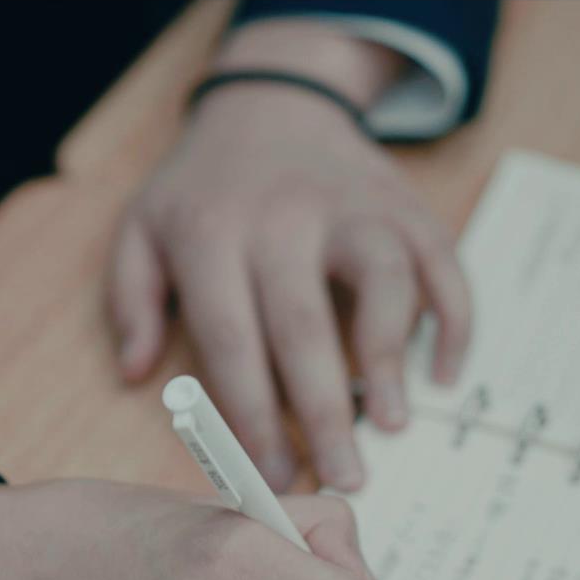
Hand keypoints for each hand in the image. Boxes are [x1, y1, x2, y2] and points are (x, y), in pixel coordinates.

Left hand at [107, 20, 472, 492]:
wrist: (272, 101)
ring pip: (381, 279)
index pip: (230, 337)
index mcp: (212, 234)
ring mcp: (349, 206)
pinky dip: (450, 317)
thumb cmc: (203, 188)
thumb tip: (135, 375)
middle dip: (322, 411)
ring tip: (393, 424)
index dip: (250, 413)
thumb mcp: (141, 229)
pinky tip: (441, 375)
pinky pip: (440, 258)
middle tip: (343, 478)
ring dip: (390, 356)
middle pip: (303, 324)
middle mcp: (283, 218)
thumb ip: (129, 300)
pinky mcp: (402, 202)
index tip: (268, 474)